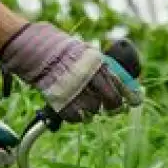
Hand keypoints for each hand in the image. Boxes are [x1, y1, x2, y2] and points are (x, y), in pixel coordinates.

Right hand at [0, 22, 142, 122]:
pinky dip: (76, 116)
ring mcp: (74, 89)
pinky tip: (72, 108)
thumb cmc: (60, 50)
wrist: (32, 49)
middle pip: (112, 101)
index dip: (131, 95)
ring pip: (94, 111)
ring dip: (91, 110)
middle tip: (108, 107)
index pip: (122, 83)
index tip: (135, 102)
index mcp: (97, 62)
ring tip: (82, 101)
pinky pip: (76, 118)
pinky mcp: (59, 100)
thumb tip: (124, 85)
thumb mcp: (85, 52)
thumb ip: (103, 67)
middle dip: (112, 106)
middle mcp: (89, 76)